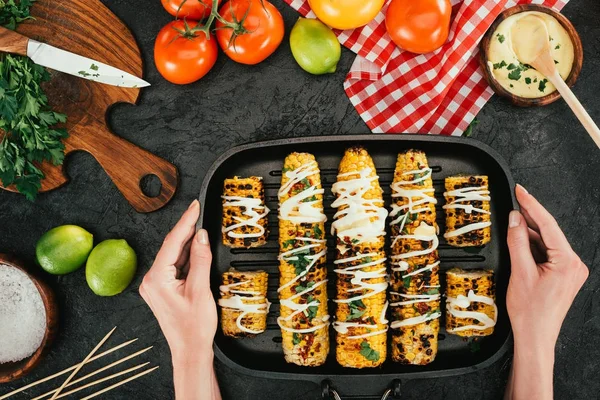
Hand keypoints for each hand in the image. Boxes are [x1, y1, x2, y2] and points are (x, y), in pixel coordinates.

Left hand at [139, 200, 220, 399]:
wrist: (190, 351)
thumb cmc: (194, 328)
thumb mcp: (201, 289)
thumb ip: (200, 259)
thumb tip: (201, 236)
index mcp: (157, 279)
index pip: (173, 242)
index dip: (186, 221)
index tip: (195, 207)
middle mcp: (152, 280)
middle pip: (172, 247)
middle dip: (187, 230)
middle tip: (199, 211)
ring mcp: (157, 285)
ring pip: (174, 256)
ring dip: (188, 243)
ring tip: (202, 227)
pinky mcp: (164, 289)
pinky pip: (176, 266)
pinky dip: (187, 257)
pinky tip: (197, 249)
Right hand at [505, 184, 587, 399]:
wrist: (535, 336)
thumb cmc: (530, 311)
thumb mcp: (520, 272)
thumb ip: (518, 242)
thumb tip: (515, 219)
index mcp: (567, 262)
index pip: (548, 225)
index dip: (532, 205)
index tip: (521, 191)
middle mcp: (574, 264)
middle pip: (549, 231)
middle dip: (531, 216)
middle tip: (515, 198)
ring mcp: (570, 270)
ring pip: (547, 242)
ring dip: (530, 232)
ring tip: (512, 221)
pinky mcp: (563, 275)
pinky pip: (548, 252)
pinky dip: (533, 245)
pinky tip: (520, 239)